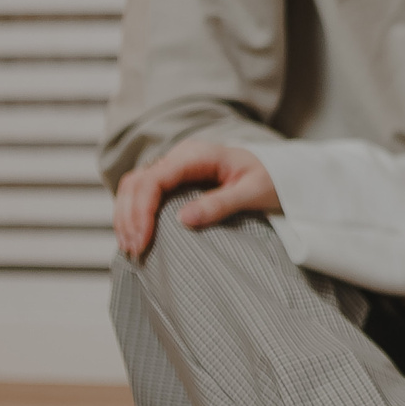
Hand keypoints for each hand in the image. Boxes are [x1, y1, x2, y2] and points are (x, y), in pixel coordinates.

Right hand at [114, 141, 280, 257]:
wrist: (278, 171)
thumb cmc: (269, 178)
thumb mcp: (252, 192)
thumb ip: (220, 204)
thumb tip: (184, 220)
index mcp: (196, 155)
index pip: (154, 179)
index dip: (142, 211)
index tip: (142, 241)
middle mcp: (180, 157)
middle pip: (136, 182)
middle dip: (129, 217)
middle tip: (134, 250)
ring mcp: (174, 167)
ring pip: (134, 186)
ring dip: (126, 216)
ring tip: (130, 247)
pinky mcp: (174, 179)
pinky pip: (143, 193)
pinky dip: (133, 213)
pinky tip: (135, 235)